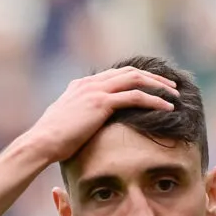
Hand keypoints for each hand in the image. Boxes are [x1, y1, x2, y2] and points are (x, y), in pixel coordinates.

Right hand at [21, 67, 177, 164]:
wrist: (41, 143)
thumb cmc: (50, 141)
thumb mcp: (65, 123)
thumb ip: (77, 117)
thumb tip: (83, 126)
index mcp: (82, 85)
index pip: (116, 74)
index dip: (137, 77)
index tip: (152, 84)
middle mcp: (90, 83)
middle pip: (130, 72)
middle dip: (153, 77)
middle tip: (170, 86)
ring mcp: (96, 90)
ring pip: (136, 80)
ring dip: (158, 85)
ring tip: (174, 94)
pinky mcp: (101, 103)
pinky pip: (135, 97)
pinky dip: (154, 100)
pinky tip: (167, 107)